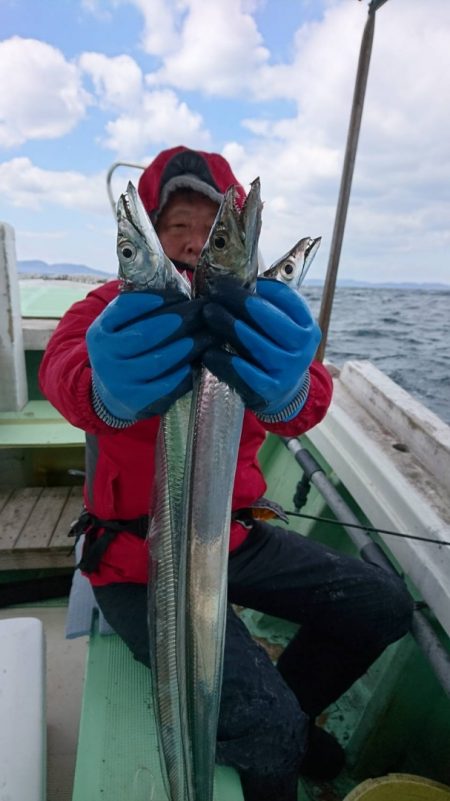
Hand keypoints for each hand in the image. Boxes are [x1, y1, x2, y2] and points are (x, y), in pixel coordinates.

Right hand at [86, 290, 210, 420]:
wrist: (109, 393)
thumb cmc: (125, 351)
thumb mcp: (120, 329)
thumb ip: (138, 310)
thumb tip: (180, 287)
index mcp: (100, 331)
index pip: (124, 308)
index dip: (152, 300)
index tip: (179, 295)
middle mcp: (105, 356)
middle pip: (145, 334)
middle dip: (177, 321)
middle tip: (202, 312)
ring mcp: (119, 380)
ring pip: (157, 361)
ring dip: (186, 346)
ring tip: (207, 336)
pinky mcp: (135, 402)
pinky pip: (164, 386)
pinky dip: (183, 374)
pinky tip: (196, 363)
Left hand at [202, 277, 320, 418]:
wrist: (285, 393)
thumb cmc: (276, 350)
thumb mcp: (283, 328)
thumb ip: (267, 307)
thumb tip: (234, 280)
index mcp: (307, 327)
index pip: (284, 298)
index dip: (257, 286)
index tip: (231, 280)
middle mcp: (302, 348)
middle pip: (267, 317)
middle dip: (237, 301)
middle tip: (215, 291)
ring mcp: (287, 370)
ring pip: (253, 342)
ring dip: (227, 325)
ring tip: (208, 313)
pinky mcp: (269, 390)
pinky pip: (243, 372)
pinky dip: (224, 361)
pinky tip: (207, 351)